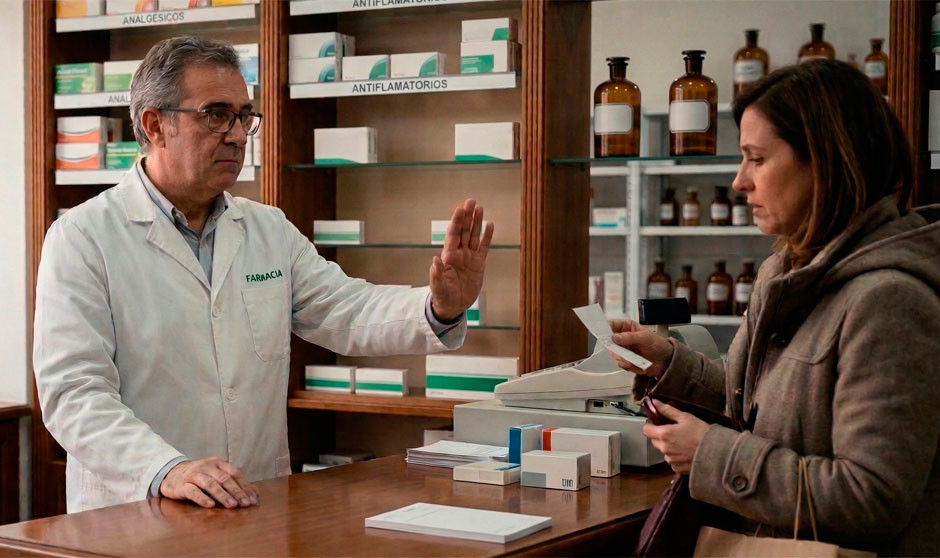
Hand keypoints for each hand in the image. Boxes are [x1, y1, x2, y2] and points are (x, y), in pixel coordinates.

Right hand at [160, 456, 258, 508]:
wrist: (172, 474)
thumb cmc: (201, 476)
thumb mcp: (218, 475)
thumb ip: (235, 483)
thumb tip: (255, 494)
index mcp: (218, 463)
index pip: (235, 473)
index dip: (244, 486)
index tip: (252, 499)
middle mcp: (207, 467)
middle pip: (224, 479)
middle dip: (236, 492)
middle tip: (245, 504)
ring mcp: (194, 475)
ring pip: (210, 484)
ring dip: (223, 495)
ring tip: (232, 505)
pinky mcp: (182, 485)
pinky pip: (193, 491)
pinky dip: (202, 498)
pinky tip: (210, 505)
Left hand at [429, 199, 493, 320]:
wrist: (454, 305)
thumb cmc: (443, 296)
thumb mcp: (438, 288)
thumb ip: (436, 274)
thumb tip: (435, 259)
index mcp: (448, 256)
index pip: (453, 235)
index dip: (456, 222)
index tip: (460, 209)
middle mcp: (459, 253)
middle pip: (464, 231)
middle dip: (467, 216)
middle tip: (471, 201)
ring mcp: (469, 257)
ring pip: (474, 236)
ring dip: (476, 222)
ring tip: (479, 208)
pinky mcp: (479, 264)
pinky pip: (483, 247)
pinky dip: (487, 236)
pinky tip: (490, 224)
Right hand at [608, 319, 674, 378]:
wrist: (665, 361)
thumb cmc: (658, 345)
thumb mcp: (645, 337)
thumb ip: (630, 337)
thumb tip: (614, 337)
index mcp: (627, 327)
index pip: (611, 324)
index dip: (605, 328)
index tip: (602, 333)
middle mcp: (622, 338)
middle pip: (608, 341)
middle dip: (614, 347)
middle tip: (619, 350)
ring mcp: (623, 350)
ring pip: (613, 354)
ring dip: (622, 357)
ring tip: (633, 358)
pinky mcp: (625, 360)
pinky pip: (620, 363)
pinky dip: (627, 364)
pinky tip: (635, 363)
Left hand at [642, 402, 709, 474]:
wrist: (716, 453)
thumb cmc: (701, 432)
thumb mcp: (685, 417)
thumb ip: (667, 410)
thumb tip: (654, 402)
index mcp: (664, 434)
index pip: (646, 430)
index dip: (651, 426)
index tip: (658, 424)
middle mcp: (664, 448)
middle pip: (654, 441)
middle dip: (660, 436)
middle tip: (674, 432)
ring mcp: (670, 460)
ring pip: (663, 451)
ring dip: (669, 447)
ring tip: (684, 443)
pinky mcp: (677, 468)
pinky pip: (672, 461)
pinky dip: (676, 457)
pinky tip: (687, 452)